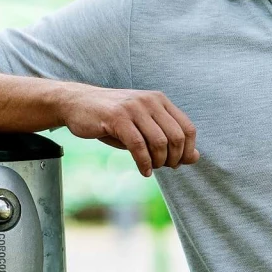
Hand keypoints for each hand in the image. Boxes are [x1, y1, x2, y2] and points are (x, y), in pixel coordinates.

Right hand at [60, 86, 198, 174]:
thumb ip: (168, 140)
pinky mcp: (117, 117)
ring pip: (159, 142)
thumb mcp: (143, 128)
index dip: (187, 151)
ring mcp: (133, 107)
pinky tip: (143, 171)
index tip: (177, 163)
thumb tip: (195, 158)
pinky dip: (144, 163)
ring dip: (158, 162)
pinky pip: (138, 145)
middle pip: (176, 137)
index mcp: (159, 100)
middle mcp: (150, 101)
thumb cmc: (111, 120)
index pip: (188, 128)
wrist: (76, 104)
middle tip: (163, 168)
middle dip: (173, 159)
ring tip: (151, 168)